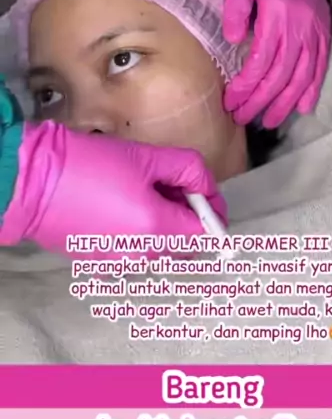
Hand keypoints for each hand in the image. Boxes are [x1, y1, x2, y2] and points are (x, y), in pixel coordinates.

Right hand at [0, 122, 225, 258]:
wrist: (34, 183)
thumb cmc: (89, 165)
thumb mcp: (146, 157)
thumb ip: (186, 170)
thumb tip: (207, 186)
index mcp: (156, 228)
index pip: (205, 232)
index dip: (211, 211)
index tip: (203, 193)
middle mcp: (141, 254)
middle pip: (184, 242)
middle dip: (186, 215)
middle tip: (169, 184)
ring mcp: (120, 261)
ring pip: (159, 246)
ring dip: (162, 222)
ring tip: (140, 190)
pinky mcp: (101, 261)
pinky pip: (134, 248)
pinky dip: (138, 230)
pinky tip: (119, 204)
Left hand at [223, 0, 331, 127]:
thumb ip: (236, 5)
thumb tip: (233, 39)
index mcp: (279, 14)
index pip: (261, 60)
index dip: (246, 86)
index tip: (230, 102)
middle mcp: (300, 28)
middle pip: (281, 75)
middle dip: (260, 101)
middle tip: (242, 119)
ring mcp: (315, 32)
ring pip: (302, 77)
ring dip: (285, 103)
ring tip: (269, 122)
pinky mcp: (324, 32)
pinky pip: (320, 67)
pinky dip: (312, 89)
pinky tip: (302, 108)